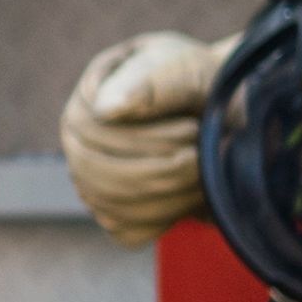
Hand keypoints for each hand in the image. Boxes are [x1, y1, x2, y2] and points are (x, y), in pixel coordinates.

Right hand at [58, 28, 220, 240]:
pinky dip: (164, 217)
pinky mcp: (112, 210)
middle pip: (99, 176)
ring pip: (112, 207)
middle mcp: (78, 139)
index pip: (97, 135)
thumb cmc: (203, 83)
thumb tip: (105, 110)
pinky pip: (127, 230)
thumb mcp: (185, 70)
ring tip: (202, 173)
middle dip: (161, 172)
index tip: (193, 130)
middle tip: (202, 158)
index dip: (150, 141)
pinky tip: (189, 194)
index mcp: (89, 97)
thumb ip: (150, 84)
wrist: (223, 112)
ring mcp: (90, 177)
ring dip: (169, 196)